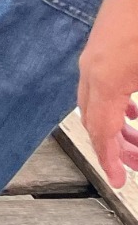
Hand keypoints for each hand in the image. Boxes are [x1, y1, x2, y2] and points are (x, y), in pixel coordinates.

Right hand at [78, 0, 137, 186]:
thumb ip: (137, 108)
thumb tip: (134, 129)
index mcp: (105, 79)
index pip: (102, 131)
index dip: (111, 160)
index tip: (120, 180)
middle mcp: (91, 69)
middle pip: (93, 119)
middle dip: (114, 147)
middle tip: (133, 166)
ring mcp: (93, 55)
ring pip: (93, 102)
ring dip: (113, 126)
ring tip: (134, 141)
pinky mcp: (100, 45)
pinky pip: (98, 84)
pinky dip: (113, 105)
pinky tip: (131, 108)